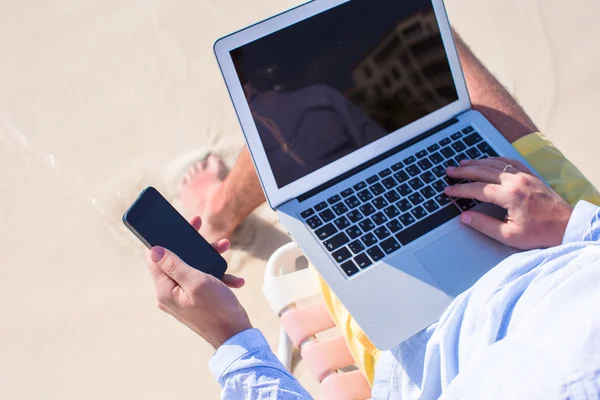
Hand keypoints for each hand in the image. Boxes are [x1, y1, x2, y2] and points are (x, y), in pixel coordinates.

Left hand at [146, 216, 251, 348]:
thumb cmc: (217, 310)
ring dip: (209, 259)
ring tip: (224, 249)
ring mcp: (183, 298)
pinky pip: (203, 282)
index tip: (181, 227)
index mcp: (165, 290)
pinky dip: (216, 277)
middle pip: (175, 261)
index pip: (155, 258)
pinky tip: (233, 279)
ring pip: (192, 269)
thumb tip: (153, 250)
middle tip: (203, 230)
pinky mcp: (196, 301)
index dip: (166, 240)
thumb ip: (174, 265)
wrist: (236, 336)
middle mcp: (170, 294)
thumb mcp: (197, 282)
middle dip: (193, 247)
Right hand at [444, 157, 572, 249]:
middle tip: (449, 171)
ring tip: (462, 163)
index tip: (448, 190)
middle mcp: (516, 182)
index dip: (460, 189)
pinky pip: (509, 162)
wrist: (567, 226)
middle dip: (463, 171)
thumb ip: (484, 225)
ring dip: (477, 162)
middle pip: (483, 171)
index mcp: (509, 196)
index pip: (477, 189)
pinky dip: (495, 159)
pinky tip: (488, 159)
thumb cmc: (541, 232)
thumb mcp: (509, 235)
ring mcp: (524, 176)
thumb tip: (465, 217)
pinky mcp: (530, 176)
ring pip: (495, 164)